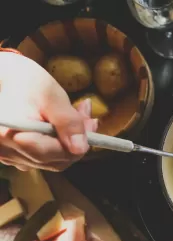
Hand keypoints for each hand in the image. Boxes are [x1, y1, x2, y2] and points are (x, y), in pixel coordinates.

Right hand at [0, 52, 96, 170]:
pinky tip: (60, 126)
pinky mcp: (11, 155)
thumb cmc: (23, 80)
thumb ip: (67, 122)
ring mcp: (7, 156)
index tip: (91, 124)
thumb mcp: (51, 95)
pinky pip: (40, 158)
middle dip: (76, 142)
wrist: (2, 76)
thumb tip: (80, 149)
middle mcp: (6, 151)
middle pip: (53, 161)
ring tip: (76, 117)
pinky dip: (55, 145)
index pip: (54, 154)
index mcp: (11, 136)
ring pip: (49, 161)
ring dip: (68, 143)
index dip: (78, 143)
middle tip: (88, 119)